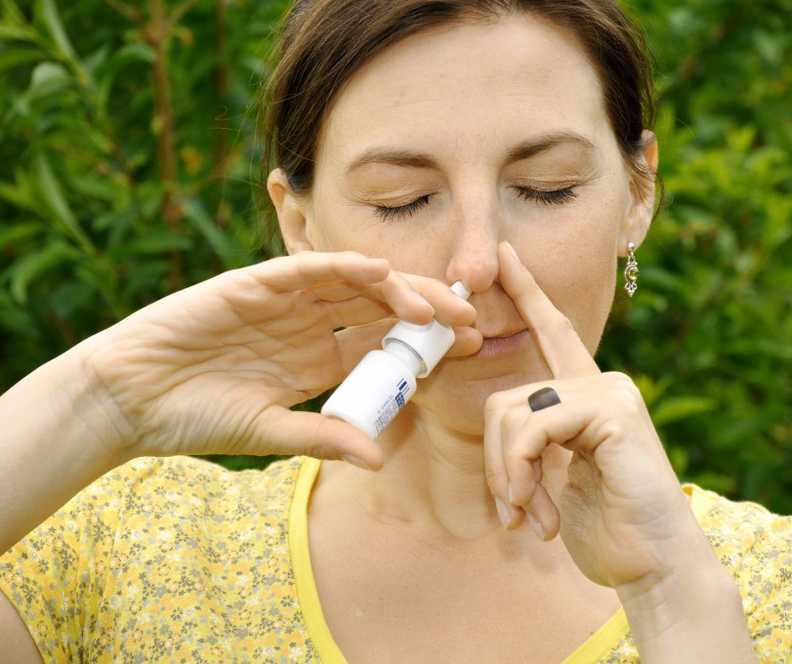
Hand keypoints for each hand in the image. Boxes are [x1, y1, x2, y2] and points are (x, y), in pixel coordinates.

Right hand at [79, 250, 477, 466]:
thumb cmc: (194, 418)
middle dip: (428, 313)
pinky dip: (341, 267)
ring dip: (397, 290)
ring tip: (436, 308)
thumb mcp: (269, 434)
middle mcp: (309, 324)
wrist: (128, 400)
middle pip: (381, 308)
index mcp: (318, 359)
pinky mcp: (253, 283)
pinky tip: (378, 273)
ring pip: (354, 284)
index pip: (385, 344)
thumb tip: (380, 459)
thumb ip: (323, 438)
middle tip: (472, 321)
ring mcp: (284, 301)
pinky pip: (306, 269)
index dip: (426, 344)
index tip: (470, 348)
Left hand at [484, 240, 704, 589]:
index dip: (527, 294)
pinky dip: (520, 472)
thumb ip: (533, 449)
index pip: (553, 334)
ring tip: (529, 519)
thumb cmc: (608, 530)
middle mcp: (602, 384)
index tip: (503, 256)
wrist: (655, 567)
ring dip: (507, 478)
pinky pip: (533, 426)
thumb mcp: (557, 483)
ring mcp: (610, 392)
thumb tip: (501, 443)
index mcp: (587, 397)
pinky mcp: (613, 410)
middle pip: (504, 399)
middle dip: (494, 464)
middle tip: (511, 512)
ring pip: (513, 413)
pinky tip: (541, 515)